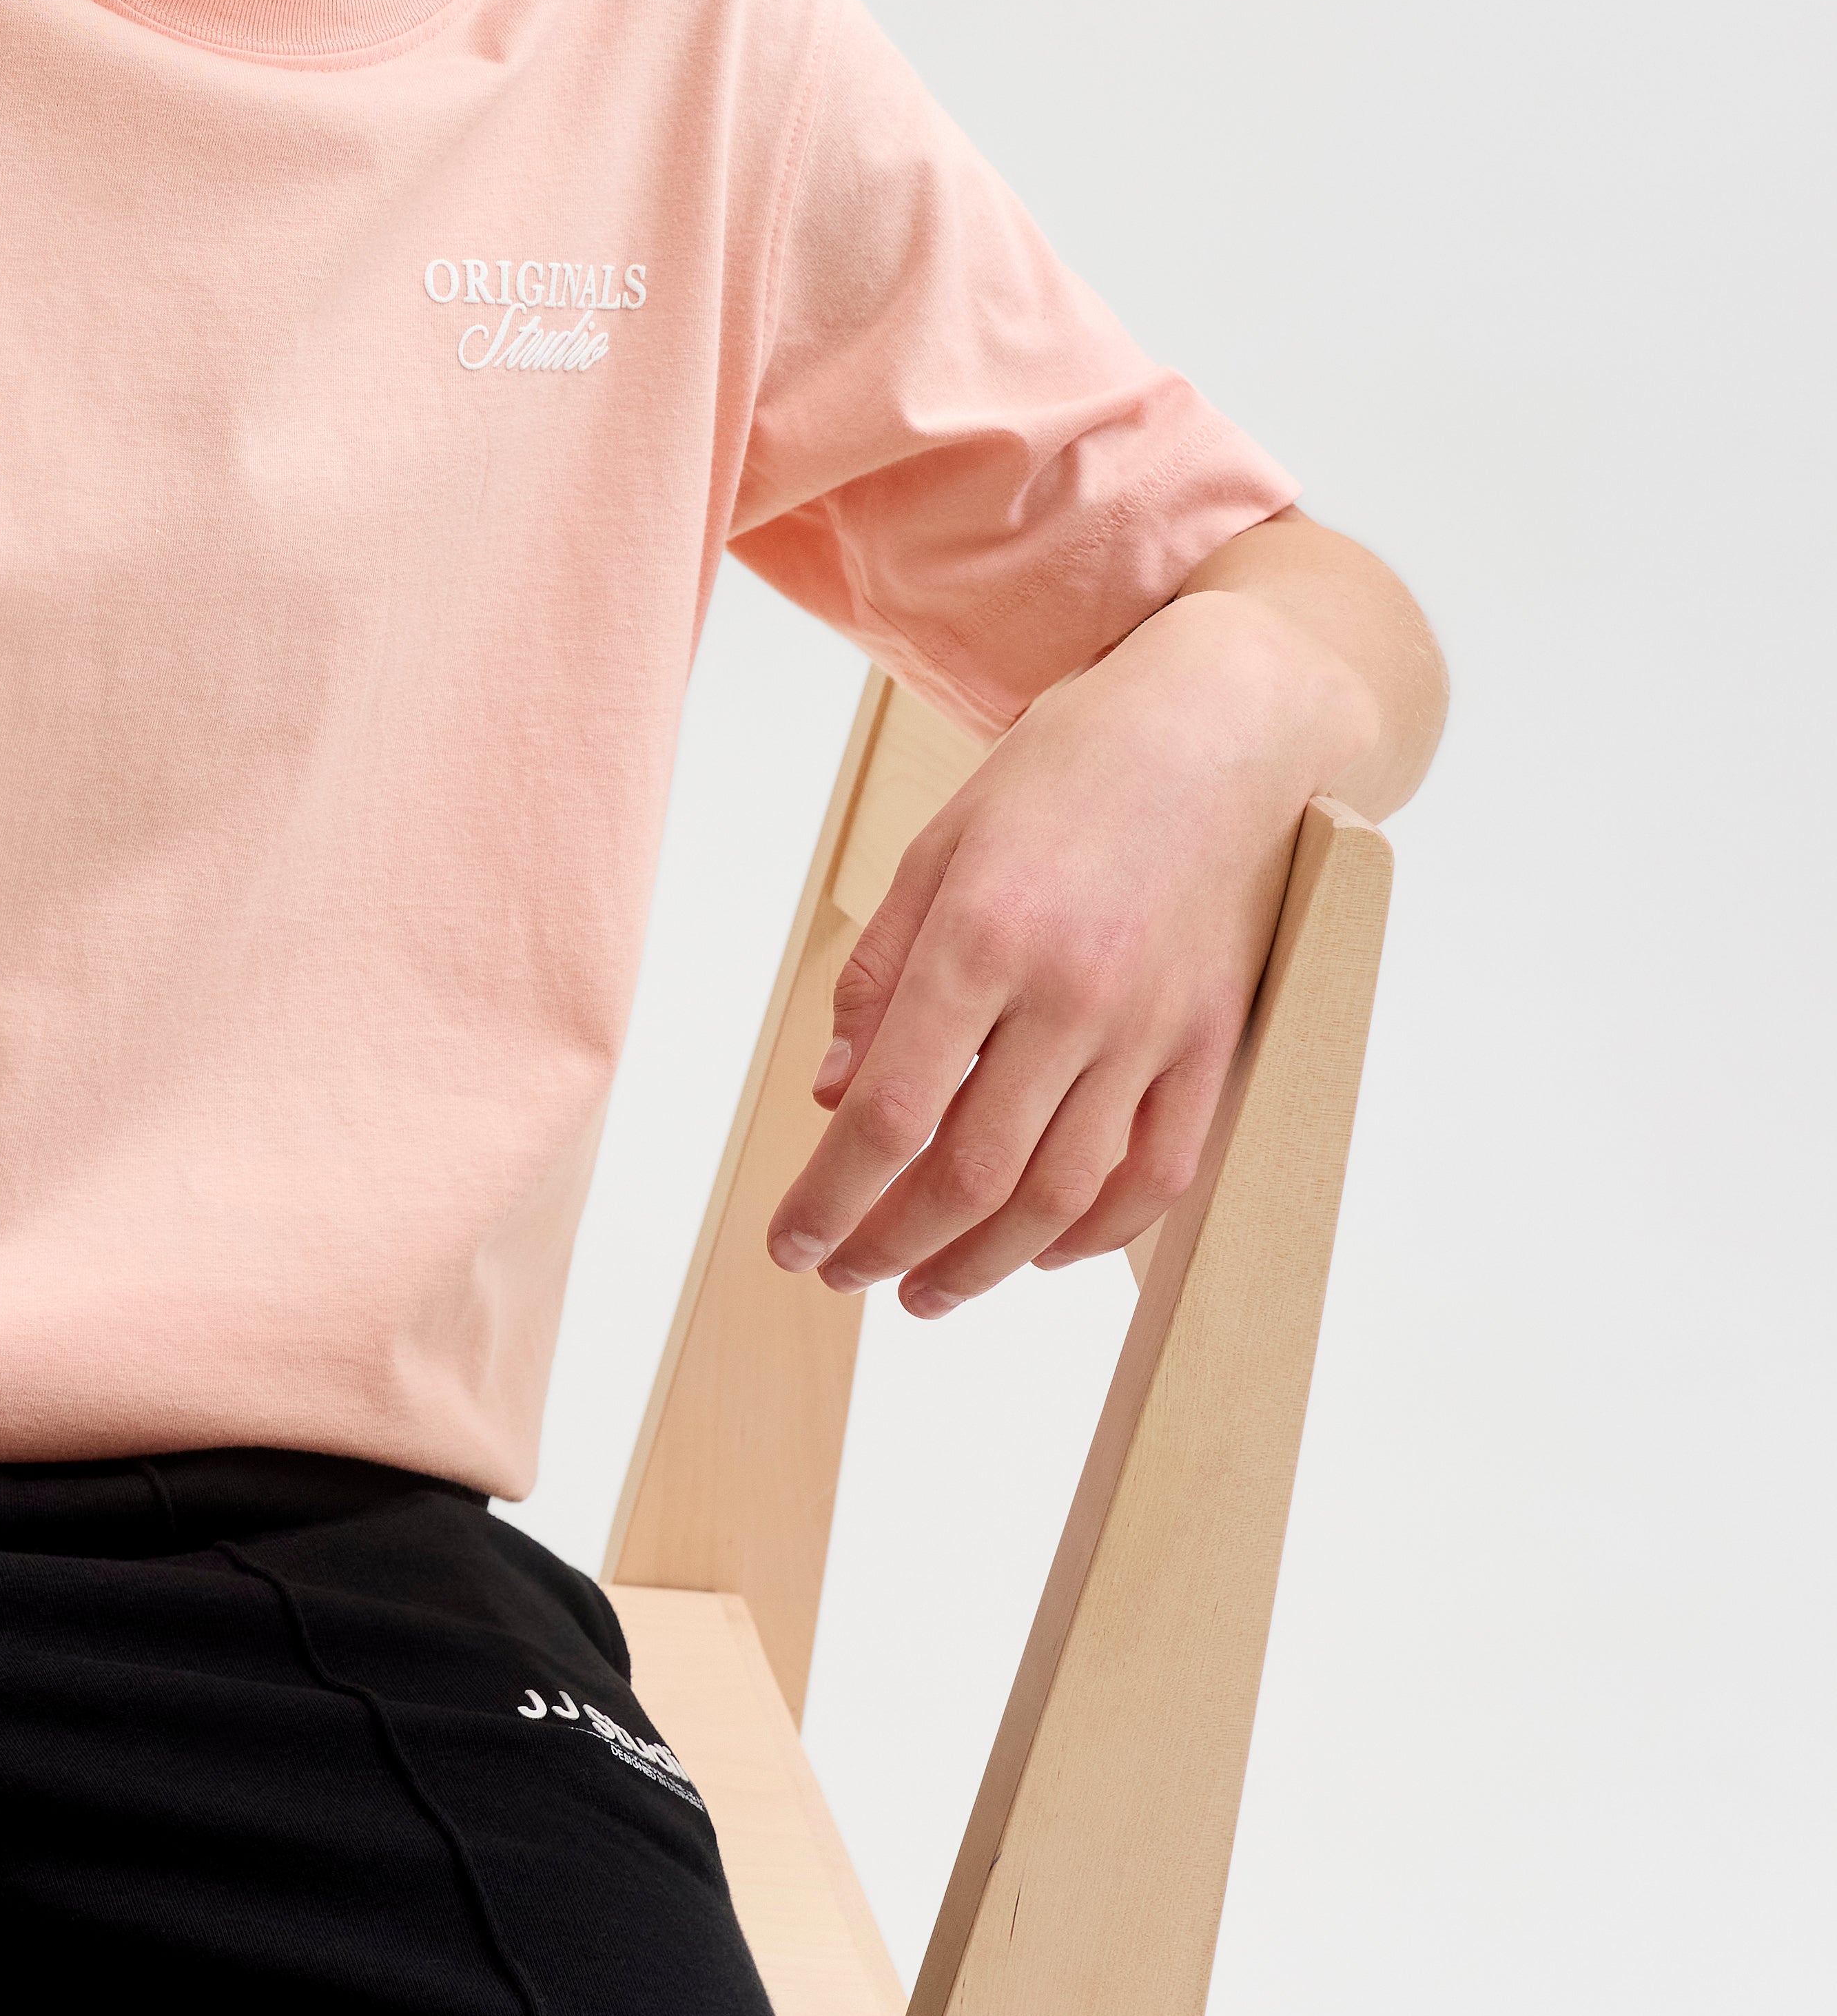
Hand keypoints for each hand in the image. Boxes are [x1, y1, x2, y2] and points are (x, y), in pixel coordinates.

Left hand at [765, 591, 1370, 1316]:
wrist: (1222, 725)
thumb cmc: (1065, 774)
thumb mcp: (937, 847)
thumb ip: (879, 977)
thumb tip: (832, 1095)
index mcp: (981, 936)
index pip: (887, 1115)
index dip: (830, 1199)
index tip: (793, 1242)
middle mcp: (1070, 993)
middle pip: (969, 1175)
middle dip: (891, 1246)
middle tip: (845, 1276)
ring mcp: (1153, 1025)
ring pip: (1062, 1195)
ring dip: (983, 1265)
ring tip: (926, 1290)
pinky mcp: (1215, 1041)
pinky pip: (1159, 1174)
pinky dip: (1095, 1235)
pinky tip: (1041, 1253)